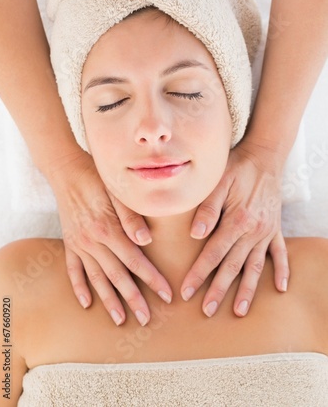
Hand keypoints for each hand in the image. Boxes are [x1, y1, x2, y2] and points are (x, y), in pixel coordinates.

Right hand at [48, 150, 171, 325]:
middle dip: (134, 299)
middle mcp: (93, 241)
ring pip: (96, 278)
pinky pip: (73, 270)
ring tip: (120, 319)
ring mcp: (79, 244)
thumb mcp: (117, 192)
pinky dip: (79, 287)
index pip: (136, 261)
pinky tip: (86, 303)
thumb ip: (132, 217)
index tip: (167, 295)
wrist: (65, 170)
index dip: (153, 279)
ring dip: (109, 300)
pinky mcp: (69, 242)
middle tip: (147, 319)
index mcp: (108, 229)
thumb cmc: (97, 178)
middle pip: (117, 276)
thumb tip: (147, 240)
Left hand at [181, 139, 288, 316]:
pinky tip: (280, 288)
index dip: (199, 273)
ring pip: (255, 266)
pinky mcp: (275, 229)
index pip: (213, 253)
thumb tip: (195, 234)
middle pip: (233, 266)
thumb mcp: (219, 183)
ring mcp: (267, 232)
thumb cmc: (237, 168)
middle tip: (206, 311)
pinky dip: (281, 271)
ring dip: (247, 289)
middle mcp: (254, 231)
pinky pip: (280, 253)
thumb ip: (207, 209)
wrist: (265, 156)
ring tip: (239, 311)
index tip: (186, 291)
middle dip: (218, 290)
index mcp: (237, 220)